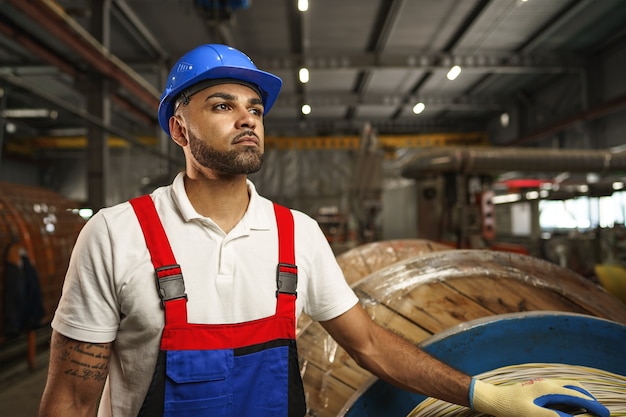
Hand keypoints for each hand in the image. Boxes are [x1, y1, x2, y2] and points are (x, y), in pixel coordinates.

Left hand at [470, 378, 608, 416]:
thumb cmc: (510, 407)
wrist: (492, 398)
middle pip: (575, 388)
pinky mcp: (536, 386)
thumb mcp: (531, 415)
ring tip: (588, 405)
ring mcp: (542, 384)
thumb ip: (552, 416)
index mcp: (548, 389)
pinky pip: (559, 387)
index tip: (604, 413)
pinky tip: (568, 400)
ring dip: (580, 394)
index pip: (576, 397)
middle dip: (589, 399)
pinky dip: (570, 393)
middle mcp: (547, 383)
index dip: (592, 406)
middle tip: (600, 411)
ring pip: (567, 386)